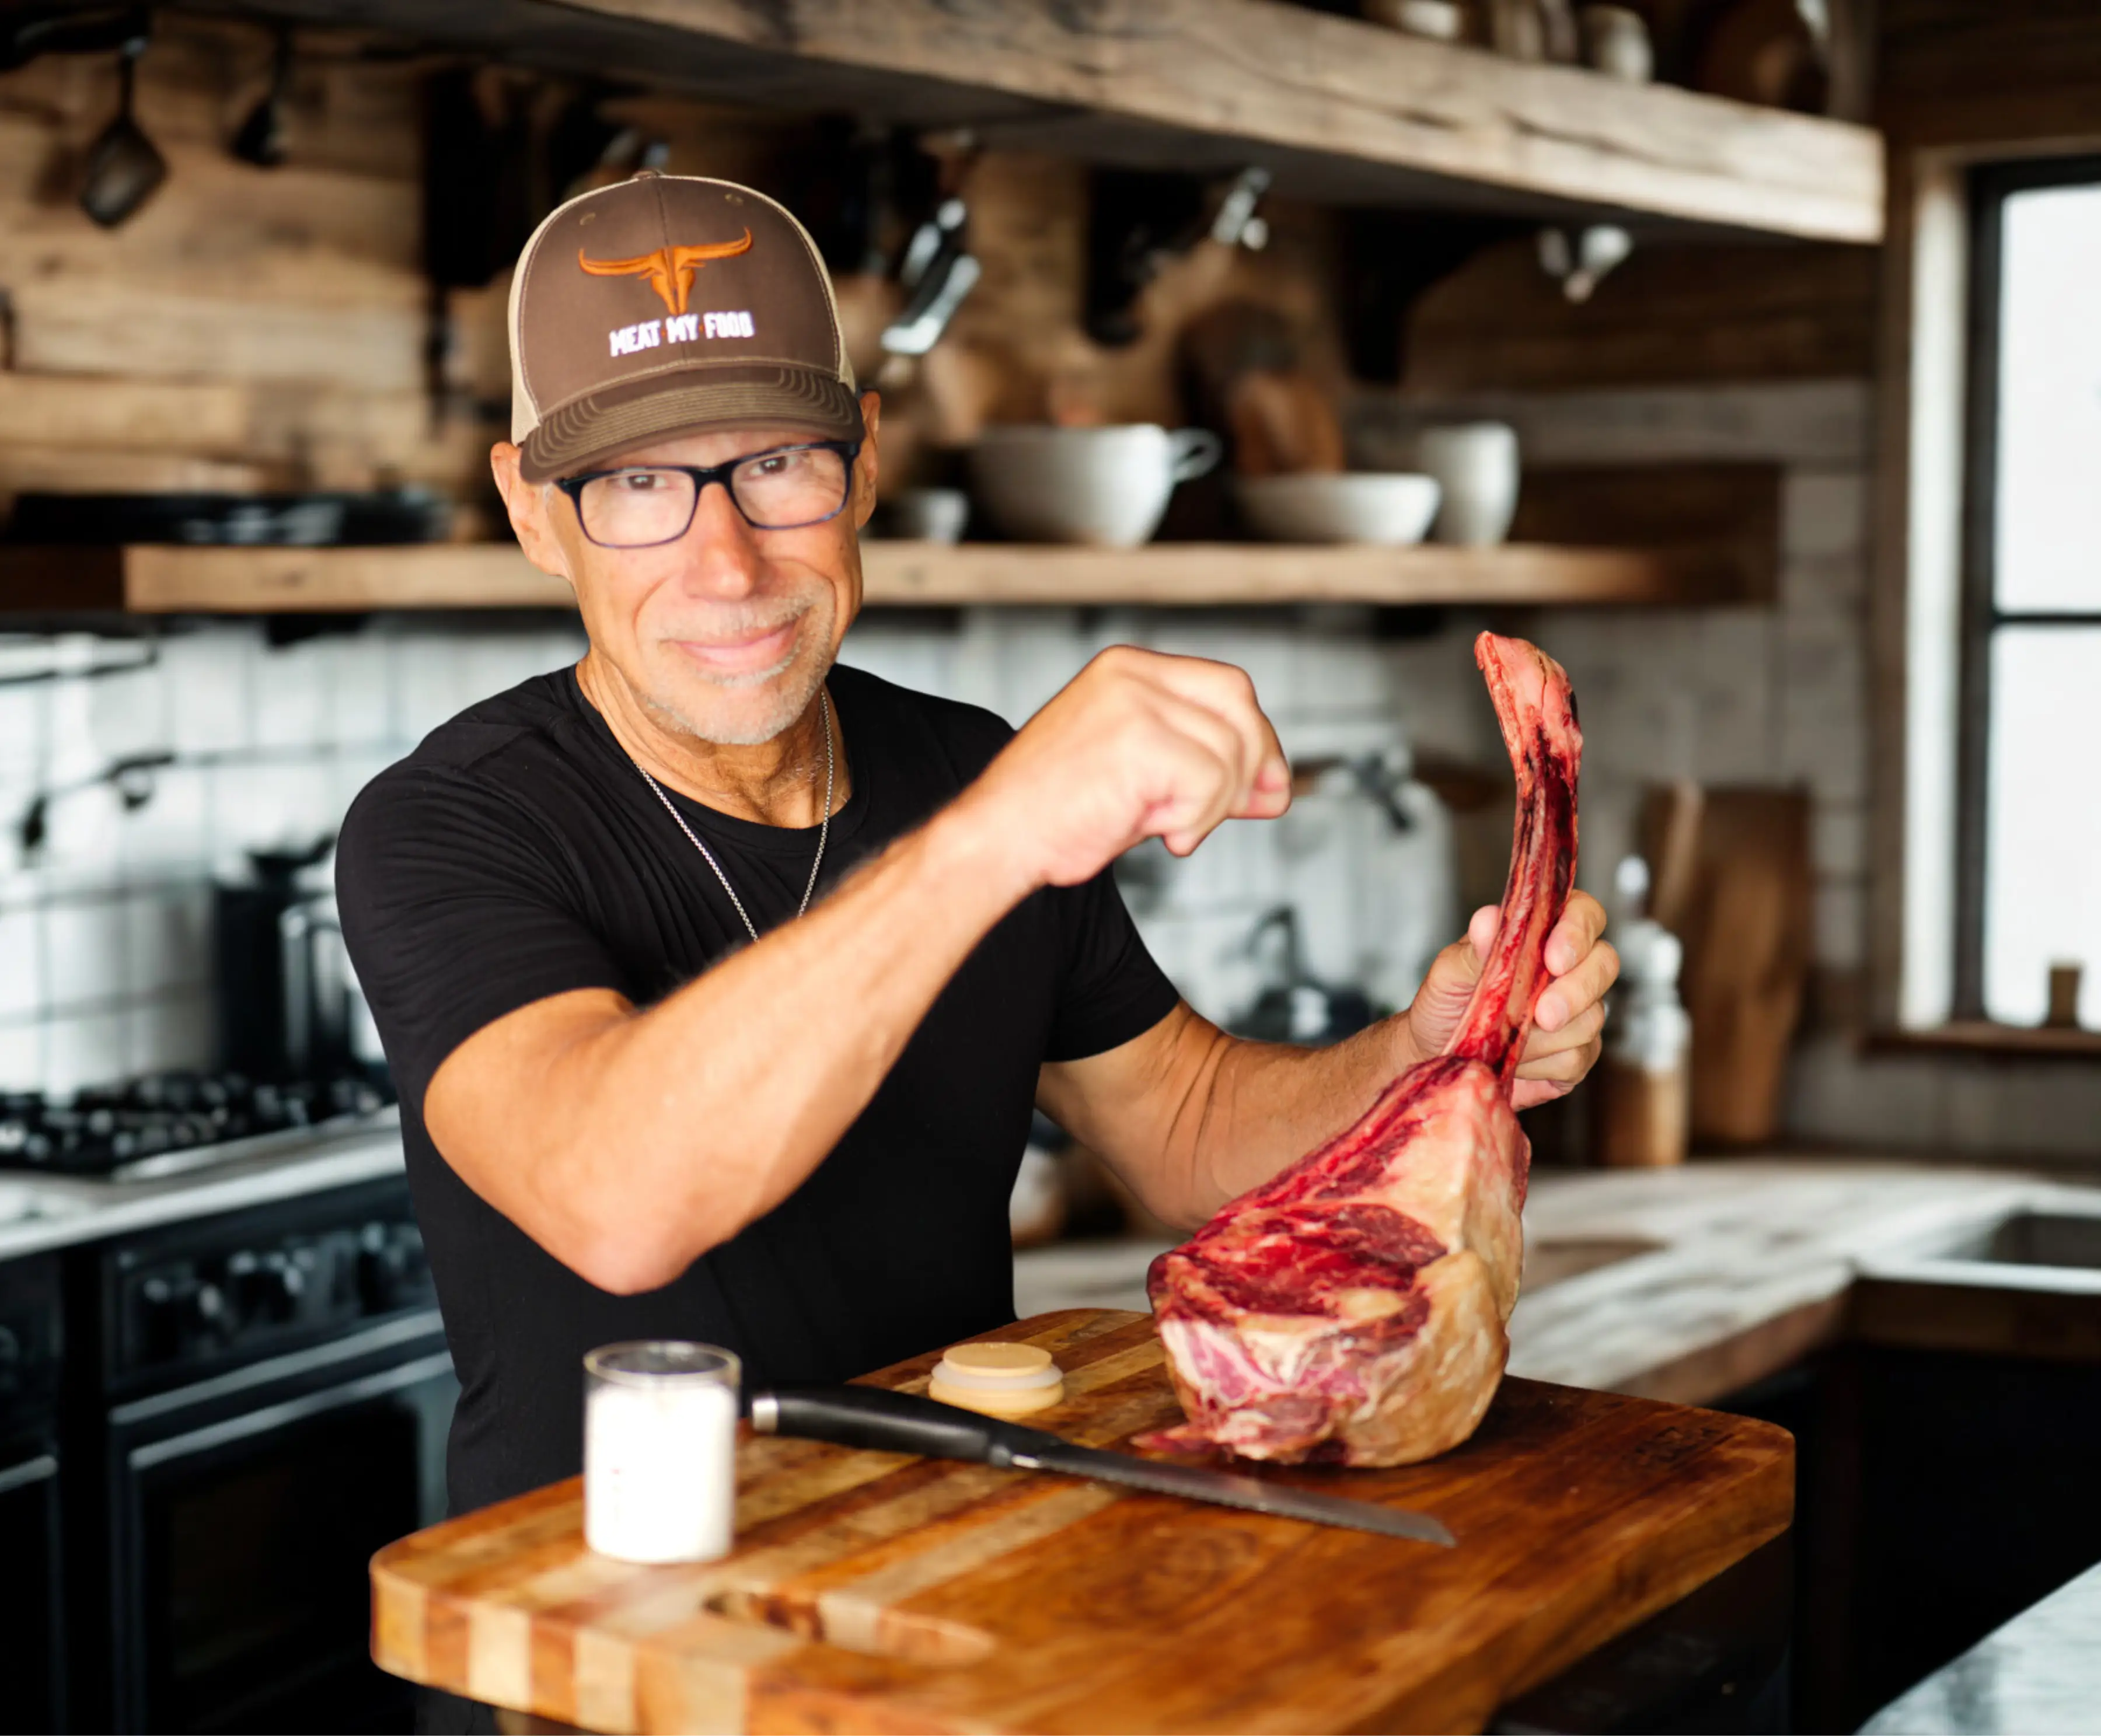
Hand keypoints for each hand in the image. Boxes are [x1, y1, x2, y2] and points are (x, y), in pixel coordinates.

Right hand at [951, 645, 1291, 890]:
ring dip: (1211, 807)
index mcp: (1127, 669)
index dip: (1258, 737)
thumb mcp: (1144, 780)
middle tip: (1235, 812)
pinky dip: (1195, 820)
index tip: (1268, 785)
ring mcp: (1133, 701)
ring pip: (1229, 752)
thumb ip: (1205, 770)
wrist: (996, 840)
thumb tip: (1275, 787)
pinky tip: (1158, 833)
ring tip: (1167, 828)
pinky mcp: (1138, 738)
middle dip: (1253, 765)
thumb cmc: (1055, 814)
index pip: (1226, 686)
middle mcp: (1131, 673)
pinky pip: (1209, 782)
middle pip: (1239, 704)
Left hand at [1401, 890, 1617, 1108]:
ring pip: (1592, 1017)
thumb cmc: (1445, 1004)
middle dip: (1575, 991)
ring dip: (1545, 1036)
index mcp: (1542, 933)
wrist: (1436, 1055)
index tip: (1554, 958)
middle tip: (1542, 1014)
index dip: (1577, 932)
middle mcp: (1569, 969)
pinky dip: (1541, 1064)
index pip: (1584, 913)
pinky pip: (1577, 1058)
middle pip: (1604, 964)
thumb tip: (1488, 919)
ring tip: (1504, 1037)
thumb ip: (1475, 949)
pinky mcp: (1576, 1054)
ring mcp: (1578, 1011)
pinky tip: (1514, 1060)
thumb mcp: (1450, 972)